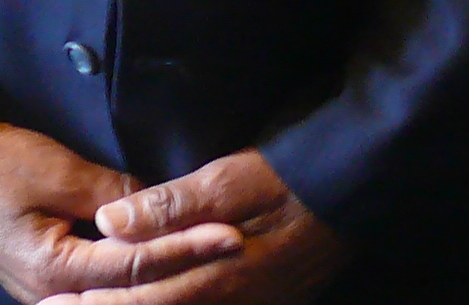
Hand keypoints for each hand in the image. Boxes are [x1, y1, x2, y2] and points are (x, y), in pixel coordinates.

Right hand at [0, 123, 217, 301]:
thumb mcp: (55, 172)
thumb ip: (111, 195)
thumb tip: (158, 208)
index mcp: (54, 274)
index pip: (137, 267)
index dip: (187, 249)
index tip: (230, 235)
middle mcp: (52, 295)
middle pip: (133, 295)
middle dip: (184, 273)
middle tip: (233, 250)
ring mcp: (46, 292)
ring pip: (118, 294)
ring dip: (162, 276)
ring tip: (208, 256)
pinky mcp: (45, 279)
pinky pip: (100, 286)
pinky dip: (133, 275)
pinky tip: (162, 261)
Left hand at [69, 149, 347, 301]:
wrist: (357, 189)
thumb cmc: (290, 177)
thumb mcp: (231, 178)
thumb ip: (171, 205)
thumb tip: (111, 220)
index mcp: (223, 277)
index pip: (149, 300)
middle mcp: (237, 302)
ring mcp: (255, 304)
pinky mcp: (267, 298)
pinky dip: (175, 303)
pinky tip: (154, 297)